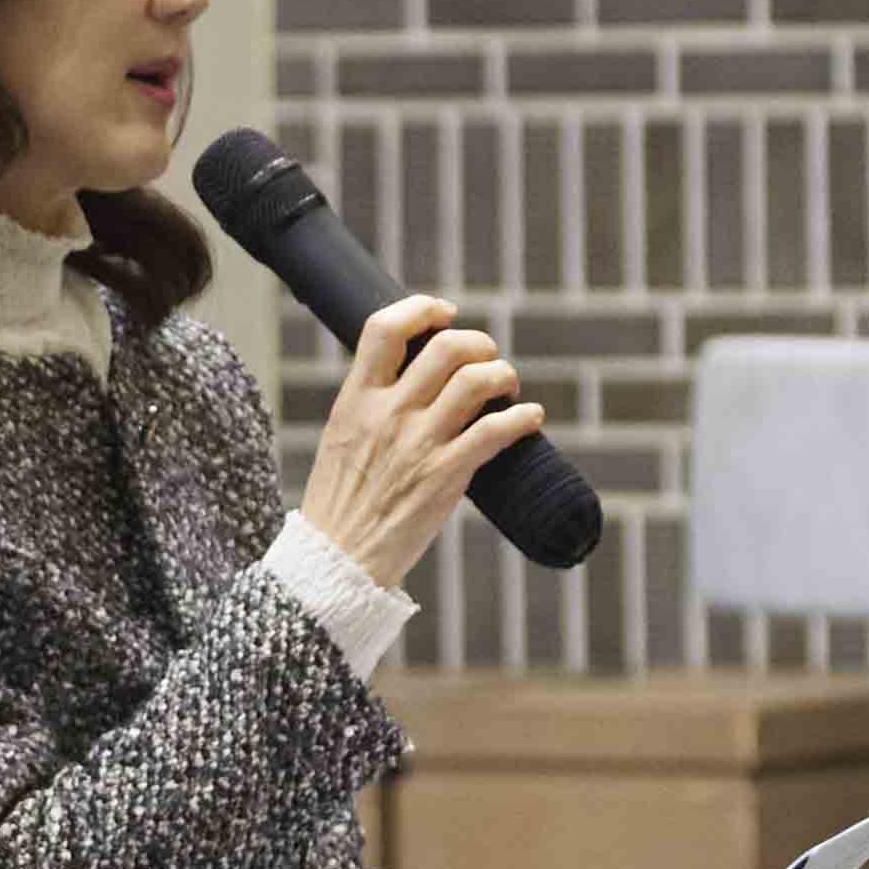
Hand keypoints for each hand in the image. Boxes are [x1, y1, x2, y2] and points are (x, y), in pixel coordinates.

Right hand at [295, 302, 546, 592]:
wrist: (337, 561)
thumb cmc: (340, 503)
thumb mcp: (340, 437)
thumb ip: (371, 404)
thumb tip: (413, 377)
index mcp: (356, 399)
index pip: (384, 328)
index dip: (421, 308)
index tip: (444, 313)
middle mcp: (388, 414)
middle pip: (446, 347)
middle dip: (478, 343)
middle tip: (486, 356)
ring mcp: (418, 444)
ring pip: (476, 381)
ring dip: (502, 374)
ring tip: (507, 384)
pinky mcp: (446, 476)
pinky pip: (496, 431)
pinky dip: (522, 418)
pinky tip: (530, 418)